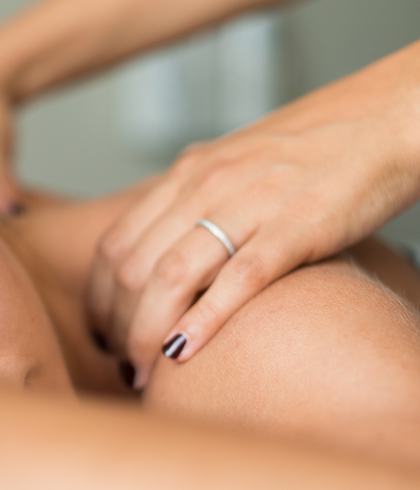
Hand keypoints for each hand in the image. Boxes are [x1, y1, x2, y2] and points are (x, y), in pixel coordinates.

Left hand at [87, 40, 419, 387]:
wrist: (389, 117)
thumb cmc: (315, 148)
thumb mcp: (235, 163)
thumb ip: (196, 199)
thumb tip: (164, 245)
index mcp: (188, 174)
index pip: (115, 245)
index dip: (99, 297)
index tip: (104, 331)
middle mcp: (206, 185)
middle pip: (132, 268)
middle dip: (118, 326)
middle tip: (125, 362)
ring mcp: (250, 204)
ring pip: (171, 277)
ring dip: (149, 332)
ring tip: (148, 371)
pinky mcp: (297, 226)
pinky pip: (238, 280)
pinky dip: (205, 321)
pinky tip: (185, 353)